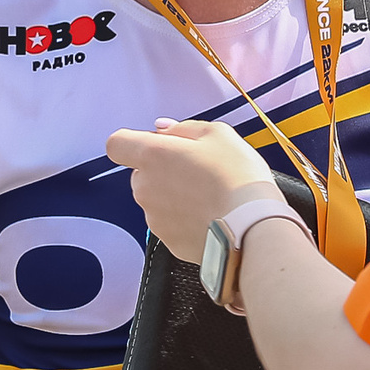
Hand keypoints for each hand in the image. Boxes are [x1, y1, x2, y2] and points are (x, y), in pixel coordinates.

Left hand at [105, 119, 278, 256]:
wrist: (252, 228)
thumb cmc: (237, 179)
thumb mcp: (218, 134)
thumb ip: (183, 128)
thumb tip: (164, 129)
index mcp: (152, 155)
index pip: (117, 143)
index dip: (133, 142)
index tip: (155, 145)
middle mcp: (145, 187)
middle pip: (141, 173)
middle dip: (163, 170)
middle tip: (198, 170)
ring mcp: (154, 217)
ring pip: (156, 200)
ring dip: (174, 196)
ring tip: (209, 195)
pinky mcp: (167, 240)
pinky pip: (170, 223)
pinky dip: (184, 219)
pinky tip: (210, 215)